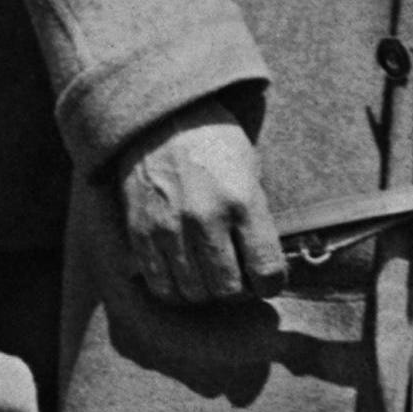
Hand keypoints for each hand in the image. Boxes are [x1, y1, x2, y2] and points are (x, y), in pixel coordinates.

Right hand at [110, 97, 284, 304]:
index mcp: (242, 201)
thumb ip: (257, 220)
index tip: (267, 280)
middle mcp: (205, 218)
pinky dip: (176, 289)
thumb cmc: (213, 143)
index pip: (266, 272)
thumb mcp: (250, 172)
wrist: (160, 118)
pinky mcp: (141, 233)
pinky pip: (161, 285)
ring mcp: (169, 228)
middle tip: (238, 277)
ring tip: (210, 276)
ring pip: (194, 293)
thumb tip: (264, 265)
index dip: (271, 284)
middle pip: (228, 290)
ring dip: (207, 292)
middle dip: (238, 291)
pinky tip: (184, 275)